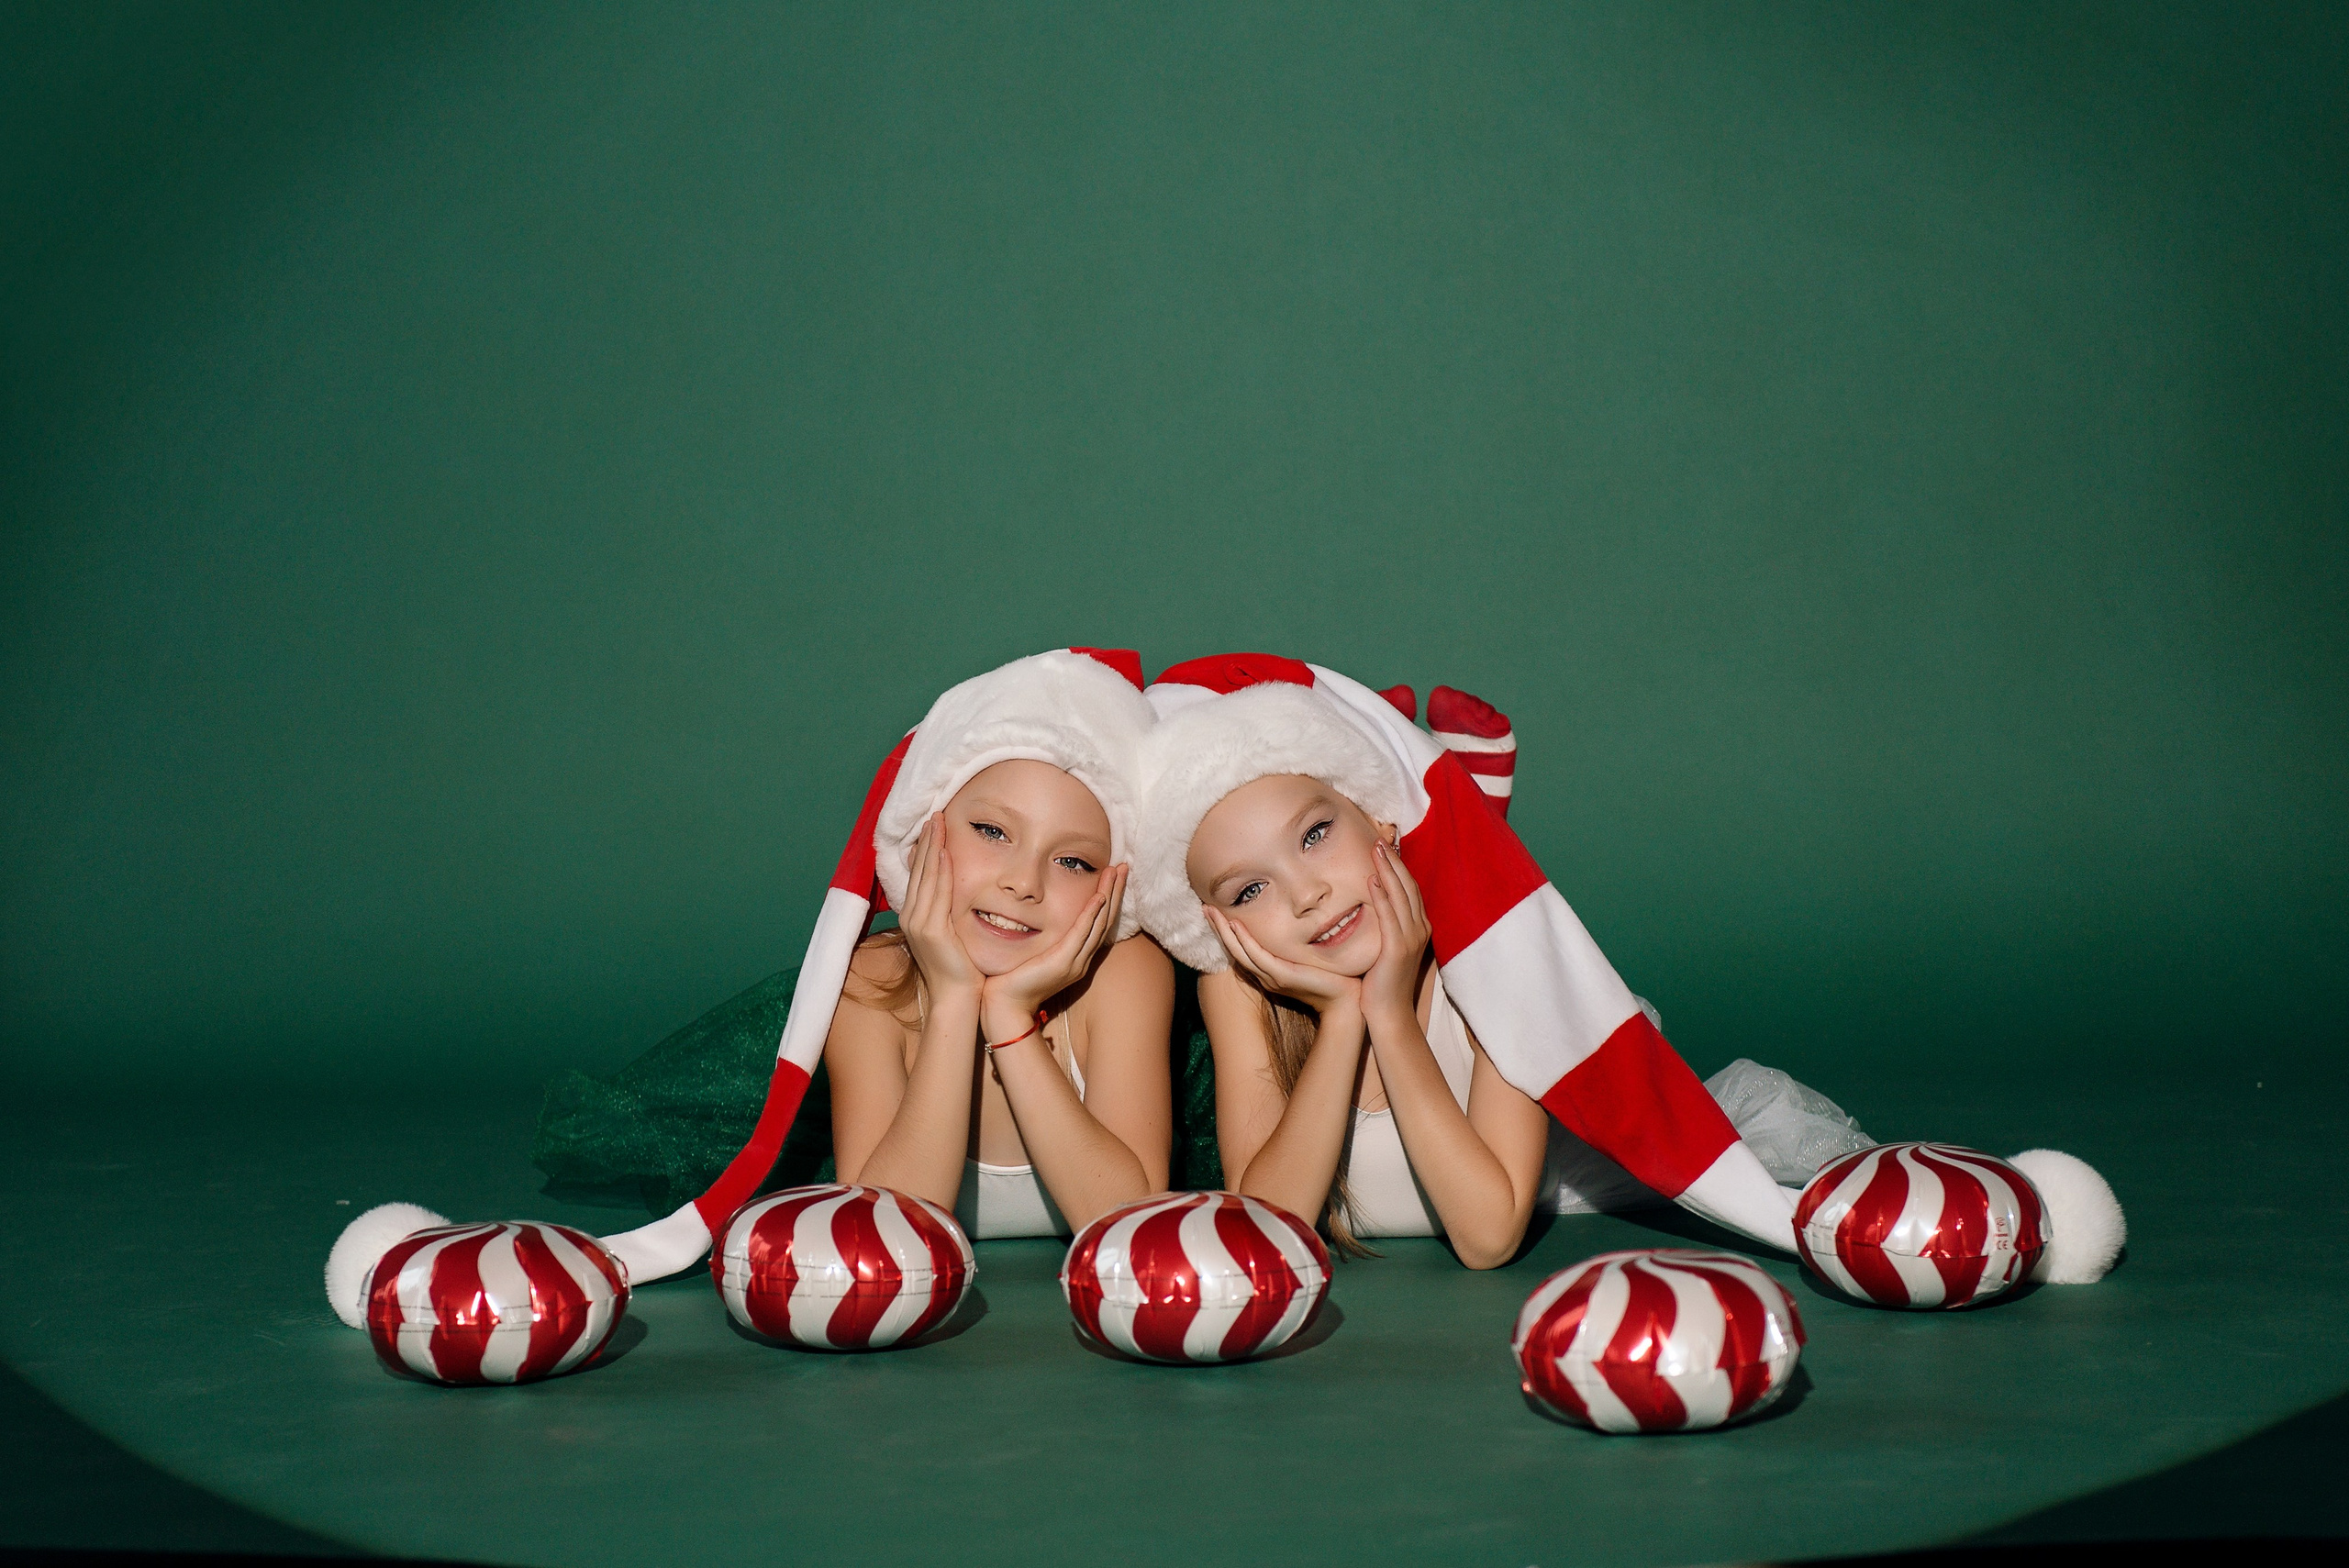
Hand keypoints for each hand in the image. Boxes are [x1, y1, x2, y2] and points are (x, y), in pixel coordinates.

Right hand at [897, 815, 982, 1004]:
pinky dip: (942, 871)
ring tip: (937, 823)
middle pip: (919, 870)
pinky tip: (946, 852)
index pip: (919, 876)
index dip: (925, 850)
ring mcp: (919, 923)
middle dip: (927, 841)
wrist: (957, 998)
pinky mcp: (931, 930)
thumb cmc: (960, 969)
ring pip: (927, 876)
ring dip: (933, 848)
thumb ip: (947, 912)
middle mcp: (912, 917)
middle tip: (934, 815)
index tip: (932, 827)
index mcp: (915, 917)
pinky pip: (938, 893)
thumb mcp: (950, 934)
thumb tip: (953, 893)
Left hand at [981, 863, 1127, 1035]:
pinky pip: (1081, 934)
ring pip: (1098, 924)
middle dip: (1115, 892)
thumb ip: (1045, 940)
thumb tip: (1038, 917)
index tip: (1113, 876)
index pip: (1098, 924)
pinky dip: (1091, 915)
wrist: (1005, 1006)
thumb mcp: (1034, 955)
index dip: (1109, 899)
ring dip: (1109, 896)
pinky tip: (1099, 897)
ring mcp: (1074, 963)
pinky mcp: (1062, 963)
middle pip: (1105, 921)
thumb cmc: (1013, 980)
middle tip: (1125, 867)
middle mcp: (1081, 961)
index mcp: (1076, 958)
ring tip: (1116, 873)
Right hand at [1207, 906, 1361, 1016]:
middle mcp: (1266, 975)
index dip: (1227, 931)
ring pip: (1240, 951)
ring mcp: (1272, 977)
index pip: (1242, 949)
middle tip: (1204, 907)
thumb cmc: (1332, 980)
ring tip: (1212, 912)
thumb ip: (1297, 948)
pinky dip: (1245, 941)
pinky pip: (1258, 956)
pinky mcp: (1283, 977)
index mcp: (1269, 972)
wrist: (1345, 1002)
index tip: (1217, 912)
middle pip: (1234, 949)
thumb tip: (1299, 925)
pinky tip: (1235, 926)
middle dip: (1218, 928)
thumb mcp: (1309, 959)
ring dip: (1225, 931)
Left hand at [1361, 838, 1430, 1024]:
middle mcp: (1420, 929)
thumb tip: (1374, 904)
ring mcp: (1411, 939)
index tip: (1385, 849)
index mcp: (1419, 928)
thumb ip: (1387, 926)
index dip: (1398, 868)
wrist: (1389, 1012)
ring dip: (1387, 871)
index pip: (1410, 890)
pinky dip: (1381, 896)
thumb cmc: (1383, 982)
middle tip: (1379, 840)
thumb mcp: (1388, 948)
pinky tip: (1371, 881)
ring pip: (1400, 896)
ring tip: (1375, 851)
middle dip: (1393, 862)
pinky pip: (1389, 916)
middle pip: (1408, 887)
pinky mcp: (1397, 949)